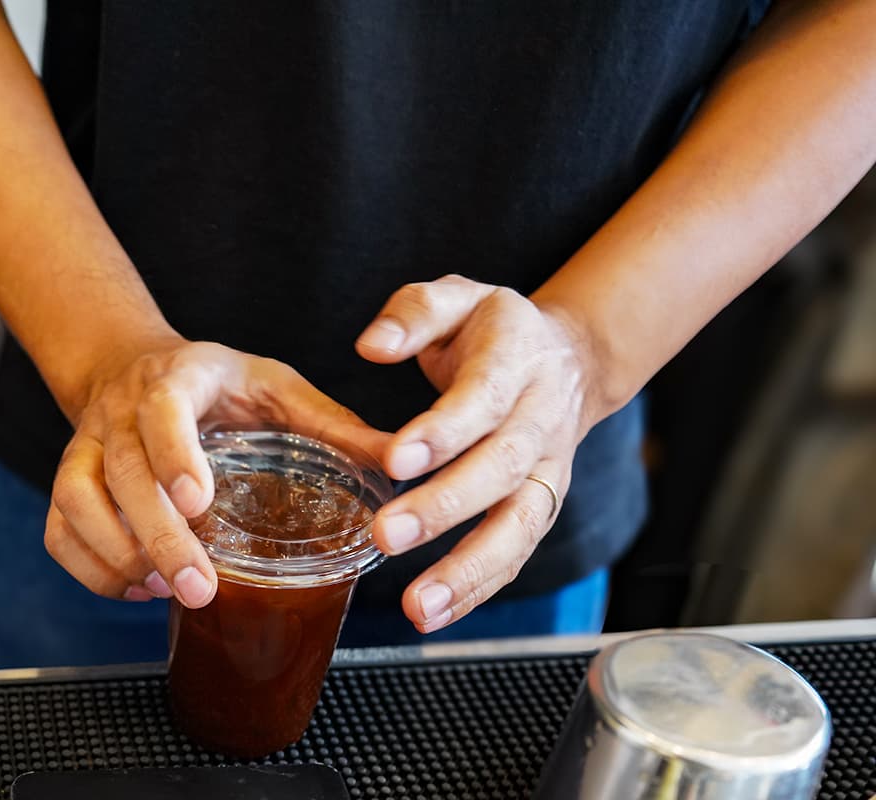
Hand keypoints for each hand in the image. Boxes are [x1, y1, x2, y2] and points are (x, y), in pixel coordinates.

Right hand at [45, 338, 389, 608]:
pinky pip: (59, 532)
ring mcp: (85, 448)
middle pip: (120, 474)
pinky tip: (137, 588)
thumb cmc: (217, 383)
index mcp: (175, 380)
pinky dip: (91, 569)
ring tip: (167, 591)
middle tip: (199, 586)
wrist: (132, 366)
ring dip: (117, 557)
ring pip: (76, 503)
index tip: (197, 502)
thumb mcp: (276, 386)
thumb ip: (331, 422)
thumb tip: (400, 462)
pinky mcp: (69, 481)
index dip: (172, 455)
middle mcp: (119, 412)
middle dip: (156, 536)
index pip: (160, 410)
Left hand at [356, 275, 599, 632]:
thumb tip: (371, 344)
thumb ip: (413, 313)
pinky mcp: (540, 505)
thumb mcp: (457, 296)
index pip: (482, 400)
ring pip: (519, 525)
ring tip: (418, 606)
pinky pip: (516, 552)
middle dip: (445, 506)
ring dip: (469, 569)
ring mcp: (547, 469)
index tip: (395, 458)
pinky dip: (478, 588)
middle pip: (500, 470)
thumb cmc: (495, 329)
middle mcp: (540, 421)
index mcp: (517, 361)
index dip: (443, 431)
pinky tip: (435, 614)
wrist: (570, 359)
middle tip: (387, 534)